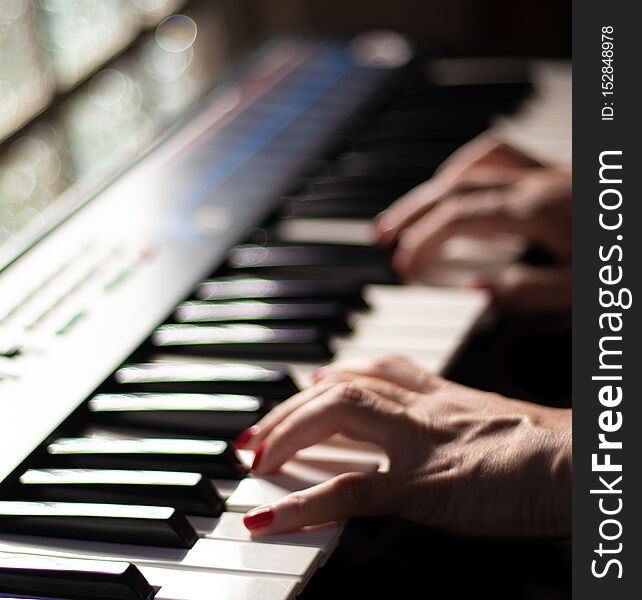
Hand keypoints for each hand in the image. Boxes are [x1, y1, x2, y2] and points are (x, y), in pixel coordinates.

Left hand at [237, 356, 571, 537]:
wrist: (582, 464)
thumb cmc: (551, 451)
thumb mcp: (496, 423)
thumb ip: (457, 417)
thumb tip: (435, 426)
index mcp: (442, 396)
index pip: (376, 369)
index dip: (336, 373)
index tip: (309, 380)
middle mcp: (425, 408)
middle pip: (342, 387)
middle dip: (292, 406)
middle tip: (258, 432)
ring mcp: (420, 443)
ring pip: (338, 415)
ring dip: (286, 434)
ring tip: (253, 458)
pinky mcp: (424, 486)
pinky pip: (351, 490)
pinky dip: (302, 505)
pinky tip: (266, 519)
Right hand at [375, 135, 571, 312]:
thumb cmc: (622, 265)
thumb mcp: (578, 291)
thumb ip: (527, 292)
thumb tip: (472, 289)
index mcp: (539, 212)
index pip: (459, 218)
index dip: (422, 239)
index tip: (403, 263)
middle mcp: (537, 184)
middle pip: (455, 186)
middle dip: (412, 211)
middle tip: (381, 234)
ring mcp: (546, 173)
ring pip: (472, 166)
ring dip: (432, 188)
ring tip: (406, 212)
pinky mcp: (554, 173)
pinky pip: (499, 153)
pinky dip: (466, 165)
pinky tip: (451, 180)